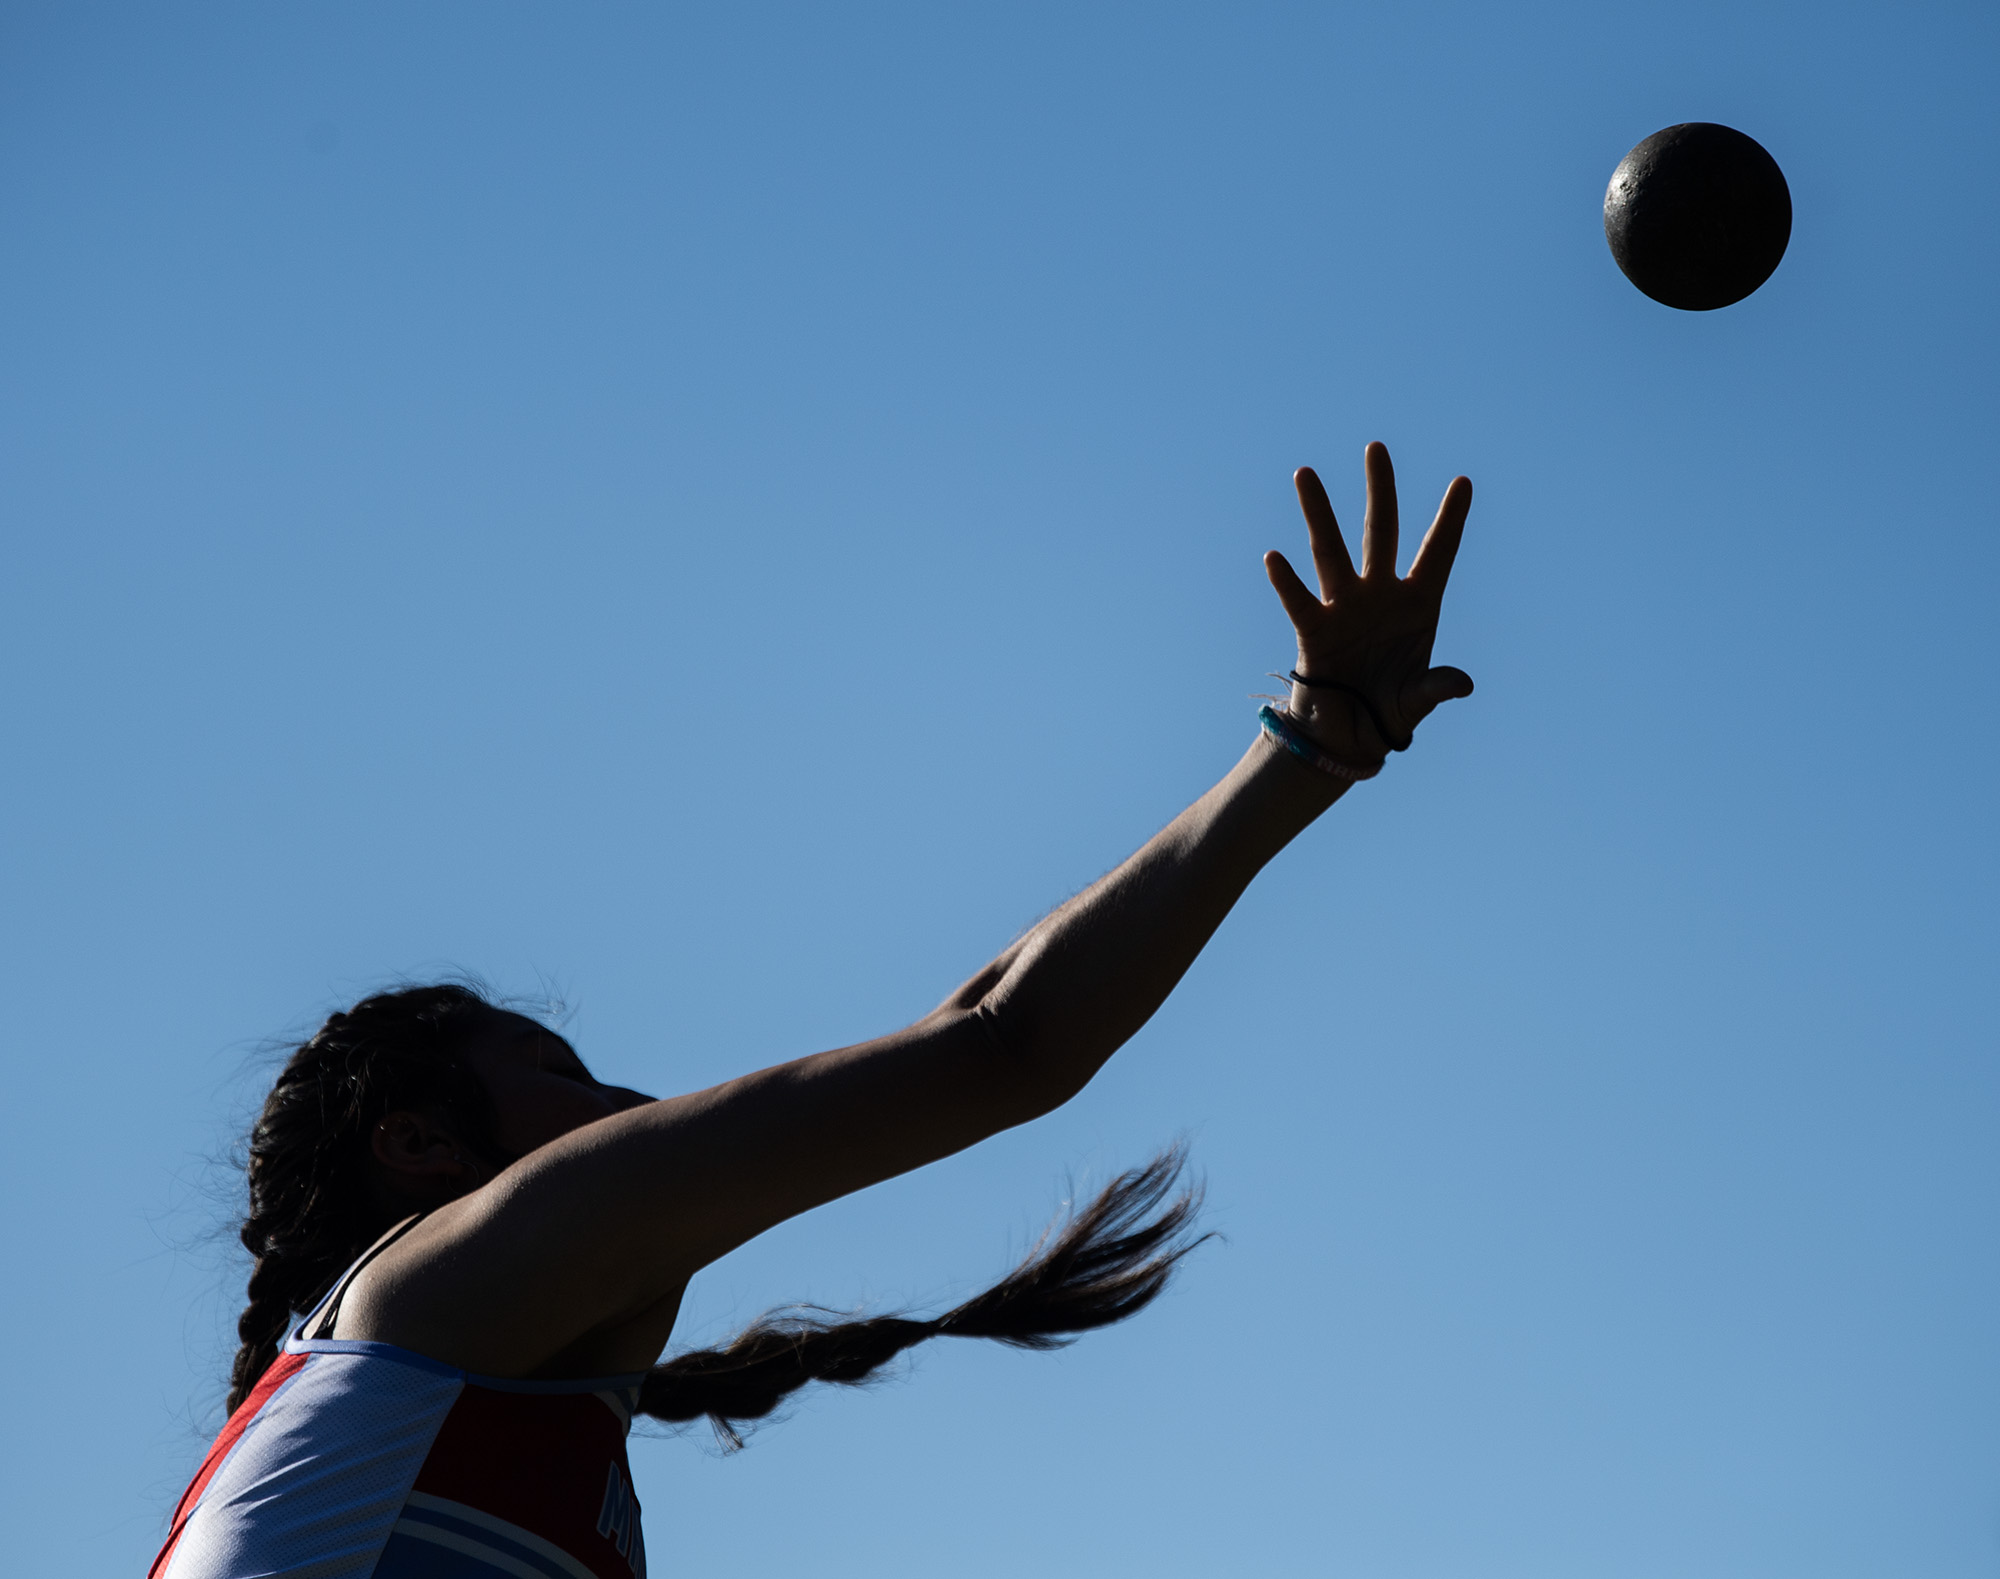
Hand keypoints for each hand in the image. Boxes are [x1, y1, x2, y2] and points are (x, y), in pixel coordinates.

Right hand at [1263, 441, 1473, 763]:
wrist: (1348, 737)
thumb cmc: (1389, 712)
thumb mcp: (1418, 699)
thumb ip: (1437, 687)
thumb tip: (1461, 683)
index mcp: (1417, 605)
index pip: (1437, 554)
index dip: (1451, 520)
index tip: (1464, 481)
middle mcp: (1379, 596)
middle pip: (1379, 533)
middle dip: (1380, 491)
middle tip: (1377, 448)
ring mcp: (1344, 608)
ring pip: (1331, 552)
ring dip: (1320, 513)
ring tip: (1307, 474)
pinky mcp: (1314, 631)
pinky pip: (1300, 601)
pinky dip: (1287, 582)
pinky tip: (1275, 557)